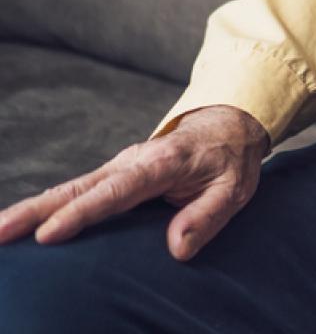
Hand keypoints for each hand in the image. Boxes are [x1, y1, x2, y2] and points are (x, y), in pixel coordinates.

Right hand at [0, 104, 269, 260]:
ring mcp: (118, 168)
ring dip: (31, 209)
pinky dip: (46, 206)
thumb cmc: (231, 159)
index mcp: (161, 164)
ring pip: (68, 189)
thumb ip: (207, 215)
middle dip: (34, 211)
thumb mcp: (234, 188)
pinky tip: (23, 225)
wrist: (228, 125)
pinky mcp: (112, 176)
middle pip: (76, 188)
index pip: (116, 192)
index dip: (82, 213)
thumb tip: (177, 248)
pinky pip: (76, 192)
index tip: (49, 234)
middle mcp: (131, 162)